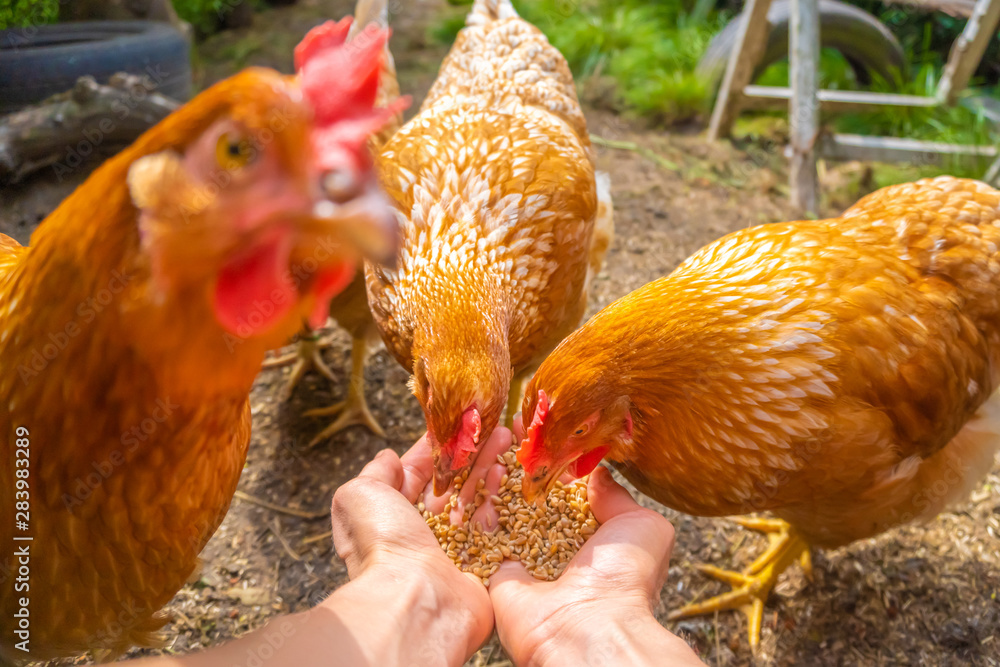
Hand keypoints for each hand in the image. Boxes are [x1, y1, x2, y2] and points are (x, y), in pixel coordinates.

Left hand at [328, 436, 496, 665]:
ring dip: (490, 468)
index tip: (460, 423)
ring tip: (506, 442)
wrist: (416, 597)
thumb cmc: (383, 545)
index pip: (422, 474)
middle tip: (494, 428)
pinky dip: (502, 498)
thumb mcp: (359, 496)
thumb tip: (387, 458)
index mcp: (395, 517)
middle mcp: (425, 533)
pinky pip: (498, 525)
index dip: (440, 447)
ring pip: (479, 500)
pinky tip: (507, 473)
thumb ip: (374, 473)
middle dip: (473, 453)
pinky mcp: (485, 563)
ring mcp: (457, 548)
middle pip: (455, 483)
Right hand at [486, 419, 704, 666]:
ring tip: (491, 443)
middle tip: (509, 427)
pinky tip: (474, 471)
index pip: (565, 489)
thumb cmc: (624, 578)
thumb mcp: (643, 524)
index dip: (553, 458)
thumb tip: (596, 471)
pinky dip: (473, 504)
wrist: (588, 627)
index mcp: (590, 537)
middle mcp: (554, 546)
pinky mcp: (492, 571)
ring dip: (494, 475)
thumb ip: (618, 494)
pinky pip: (476, 533)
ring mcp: (521, 558)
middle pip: (528, 494)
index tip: (540, 425)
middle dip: (518, 462)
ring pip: (500, 507)